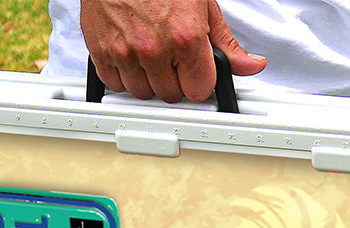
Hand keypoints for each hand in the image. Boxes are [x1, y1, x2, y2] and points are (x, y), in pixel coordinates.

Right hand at [81, 0, 265, 102]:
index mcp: (185, 38)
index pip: (199, 91)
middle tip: (174, 58)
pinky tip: (131, 56)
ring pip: (142, 93)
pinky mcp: (100, 49)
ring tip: (152, 55)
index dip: (200, 81)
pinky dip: (122, 75)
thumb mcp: (203, 4)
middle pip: (171, 95)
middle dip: (175, 81)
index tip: (197, 72)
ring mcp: (124, 51)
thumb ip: (225, 42)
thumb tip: (249, 65)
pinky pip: (114, 83)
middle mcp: (154, 49)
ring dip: (148, 80)